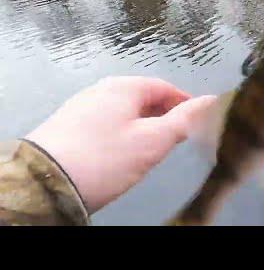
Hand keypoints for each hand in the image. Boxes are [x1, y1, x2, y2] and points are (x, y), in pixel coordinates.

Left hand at [26, 76, 216, 212]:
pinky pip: (106, 122)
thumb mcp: (152, 141)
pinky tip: (122, 153)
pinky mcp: (68, 124)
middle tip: (176, 139)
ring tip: (151, 149)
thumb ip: (184, 120)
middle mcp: (101, 89)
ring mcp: (81, 105)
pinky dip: (122, 132)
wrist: (44, 183)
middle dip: (163, 115)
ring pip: (124, 111)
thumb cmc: (106, 158)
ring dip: (143, 125)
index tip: (197, 122)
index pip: (164, 87)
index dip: (185, 103)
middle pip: (143, 98)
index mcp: (123, 87)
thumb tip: (212, 100)